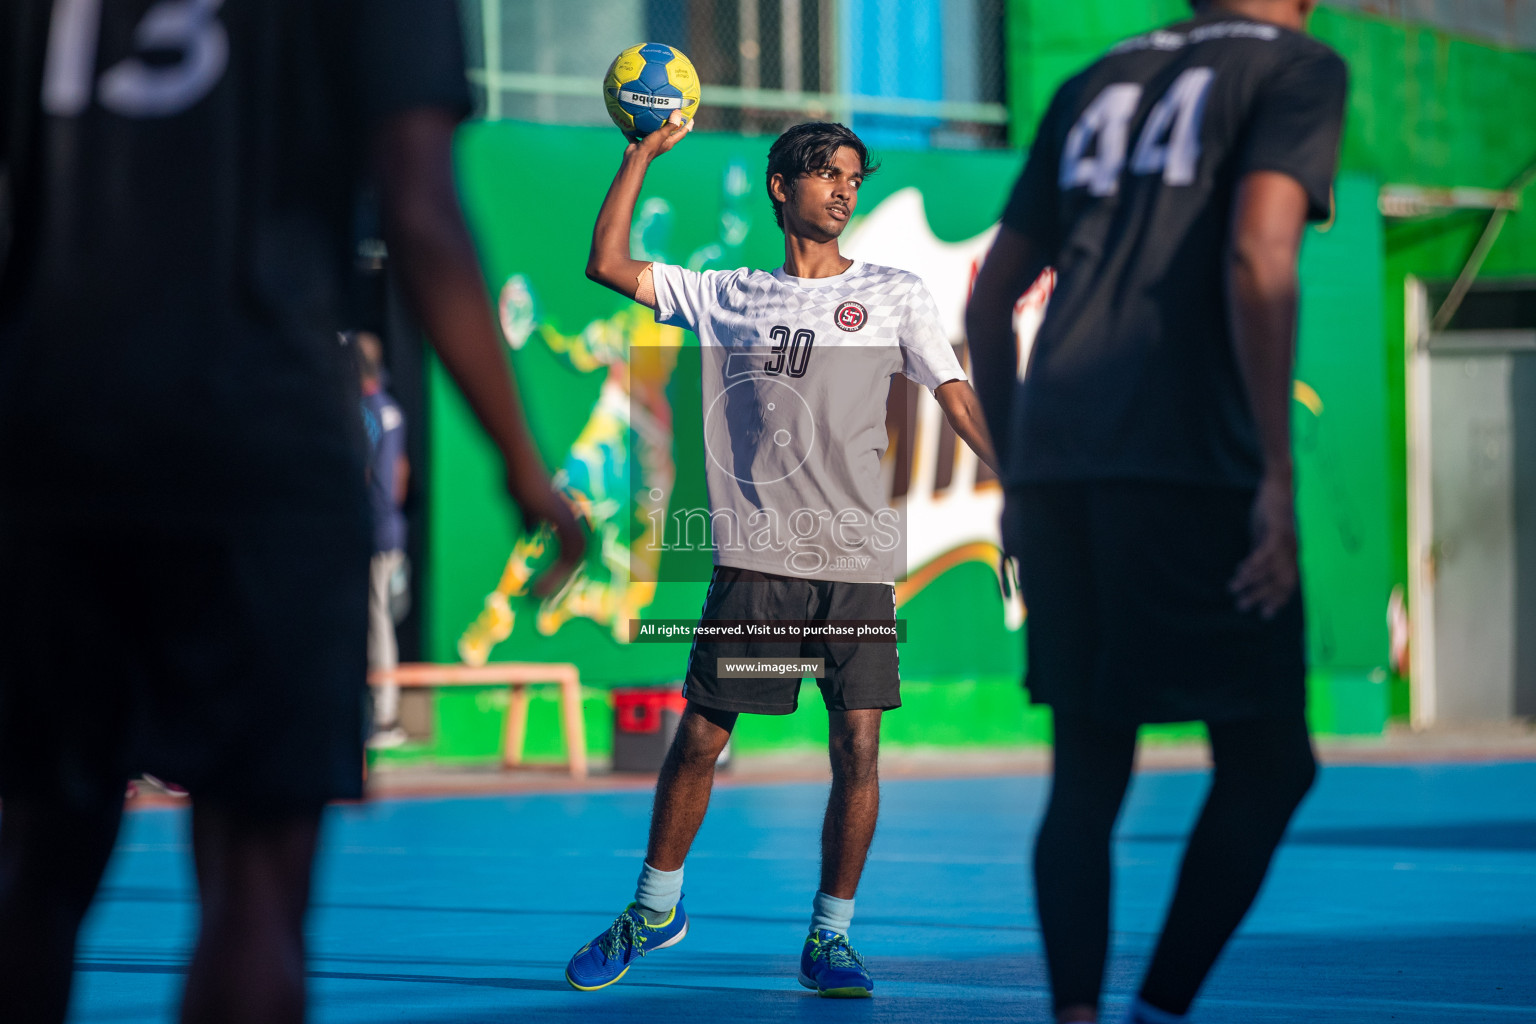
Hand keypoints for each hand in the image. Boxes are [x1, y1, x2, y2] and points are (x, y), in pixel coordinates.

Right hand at [506, 471, 586, 597]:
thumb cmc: (519, 479)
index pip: (574, 550)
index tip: (548, 584)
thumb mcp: (525, 506)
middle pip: (577, 559)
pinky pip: (567, 559)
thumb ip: (530, 519)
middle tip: (540, 598)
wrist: (518, 464)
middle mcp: (576, 520)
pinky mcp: (567, 525)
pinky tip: (538, 588)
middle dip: (561, 581)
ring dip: (556, 583)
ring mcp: (574, 522)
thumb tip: (529, 532)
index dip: (564, 569)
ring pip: (574, 563)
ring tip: (537, 597)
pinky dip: (554, 577)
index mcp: (569, 516)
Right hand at [627, 109, 692, 160]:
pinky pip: (639, 133)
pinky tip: (635, 118)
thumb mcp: (662, 134)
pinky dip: (638, 127)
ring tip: (655, 112)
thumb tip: (678, 112)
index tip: (691, 117)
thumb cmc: (651, 147)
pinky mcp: (641, 143)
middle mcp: (662, 143)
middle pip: (669, 132)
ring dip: (655, 124)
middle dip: (672, 123)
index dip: (687, 126)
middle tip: (674, 111)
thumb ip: (671, 125)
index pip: (681, 133)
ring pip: (654, 132)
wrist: (635, 158)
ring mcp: (651, 143)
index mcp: (669, 142)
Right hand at [1229, 474, 1297, 618]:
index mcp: (1293, 552)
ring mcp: (1287, 541)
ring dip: (1252, 584)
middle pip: (1280, 582)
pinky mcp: (1276, 531)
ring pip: (1271, 571)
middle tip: (1243, 608)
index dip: (1278, 600)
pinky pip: (1264, 555)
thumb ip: (1262, 550)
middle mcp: (1294, 550)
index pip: (1289, 583)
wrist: (1279, 483)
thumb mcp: (1266, 533)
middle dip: (1261, 597)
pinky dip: (1252, 567)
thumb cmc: (1273, 507)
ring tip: (1234, 592)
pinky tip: (1240, 573)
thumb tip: (1252, 569)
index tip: (1265, 614)